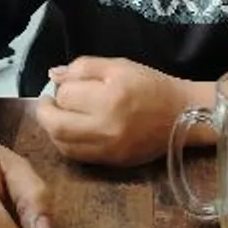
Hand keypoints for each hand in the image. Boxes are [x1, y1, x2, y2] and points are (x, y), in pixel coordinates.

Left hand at [36, 57, 186, 165]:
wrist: (182, 114)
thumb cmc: (151, 85)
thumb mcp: (120, 65)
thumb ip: (84, 67)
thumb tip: (54, 75)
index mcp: (110, 97)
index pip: (66, 95)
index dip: (60, 87)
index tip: (64, 83)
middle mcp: (106, 126)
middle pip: (56, 125)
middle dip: (45, 112)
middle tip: (48, 102)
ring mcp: (109, 149)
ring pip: (62, 144)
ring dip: (53, 129)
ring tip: (58, 115)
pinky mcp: (112, 162)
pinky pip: (77, 156)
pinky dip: (66, 143)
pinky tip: (71, 130)